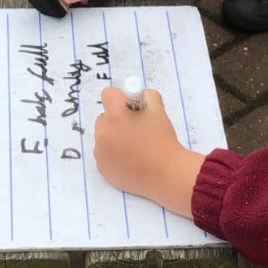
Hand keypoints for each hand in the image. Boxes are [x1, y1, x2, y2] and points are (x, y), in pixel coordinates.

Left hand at [93, 86, 202, 212]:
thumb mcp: (158, 110)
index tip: (130, 107)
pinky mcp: (102, 167)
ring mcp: (100, 151)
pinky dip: (113, 154)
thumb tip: (137, 96)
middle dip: (116, 119)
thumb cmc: (163, 140)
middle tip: (135, 130)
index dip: (120, 98)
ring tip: (134, 147)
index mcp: (115, 115)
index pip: (108, 94)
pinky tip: (130, 160)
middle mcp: (103, 132)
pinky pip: (104, 154)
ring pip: (103, 136)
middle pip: (104, 117)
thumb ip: (146, 96)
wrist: (166, 173)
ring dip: (114, 137)